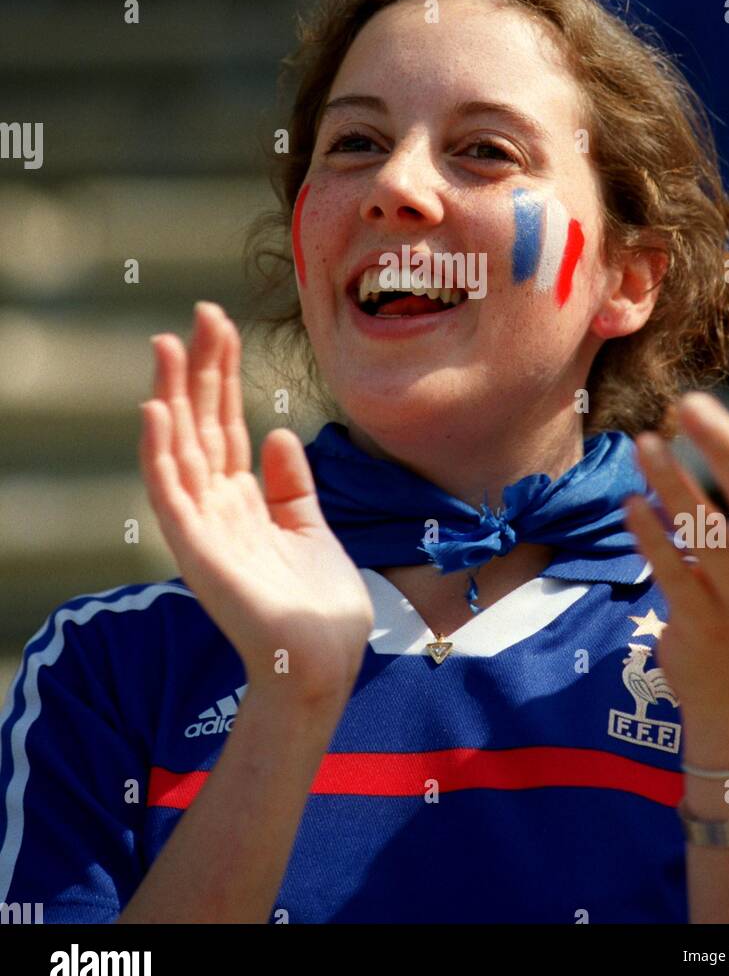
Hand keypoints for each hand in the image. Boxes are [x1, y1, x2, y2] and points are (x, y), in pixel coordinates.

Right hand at [140, 302, 373, 706]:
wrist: (324, 661)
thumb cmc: (317, 604)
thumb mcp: (310, 527)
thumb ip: (292, 485)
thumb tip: (280, 432)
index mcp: (243, 500)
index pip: (225, 422)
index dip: (222, 373)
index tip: (221, 324)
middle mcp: (216, 507)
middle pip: (200, 424)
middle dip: (198, 370)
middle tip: (197, 314)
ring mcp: (203, 527)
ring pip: (179, 447)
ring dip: (170, 395)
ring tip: (166, 345)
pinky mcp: (198, 551)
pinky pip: (172, 494)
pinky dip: (160, 453)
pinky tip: (157, 412)